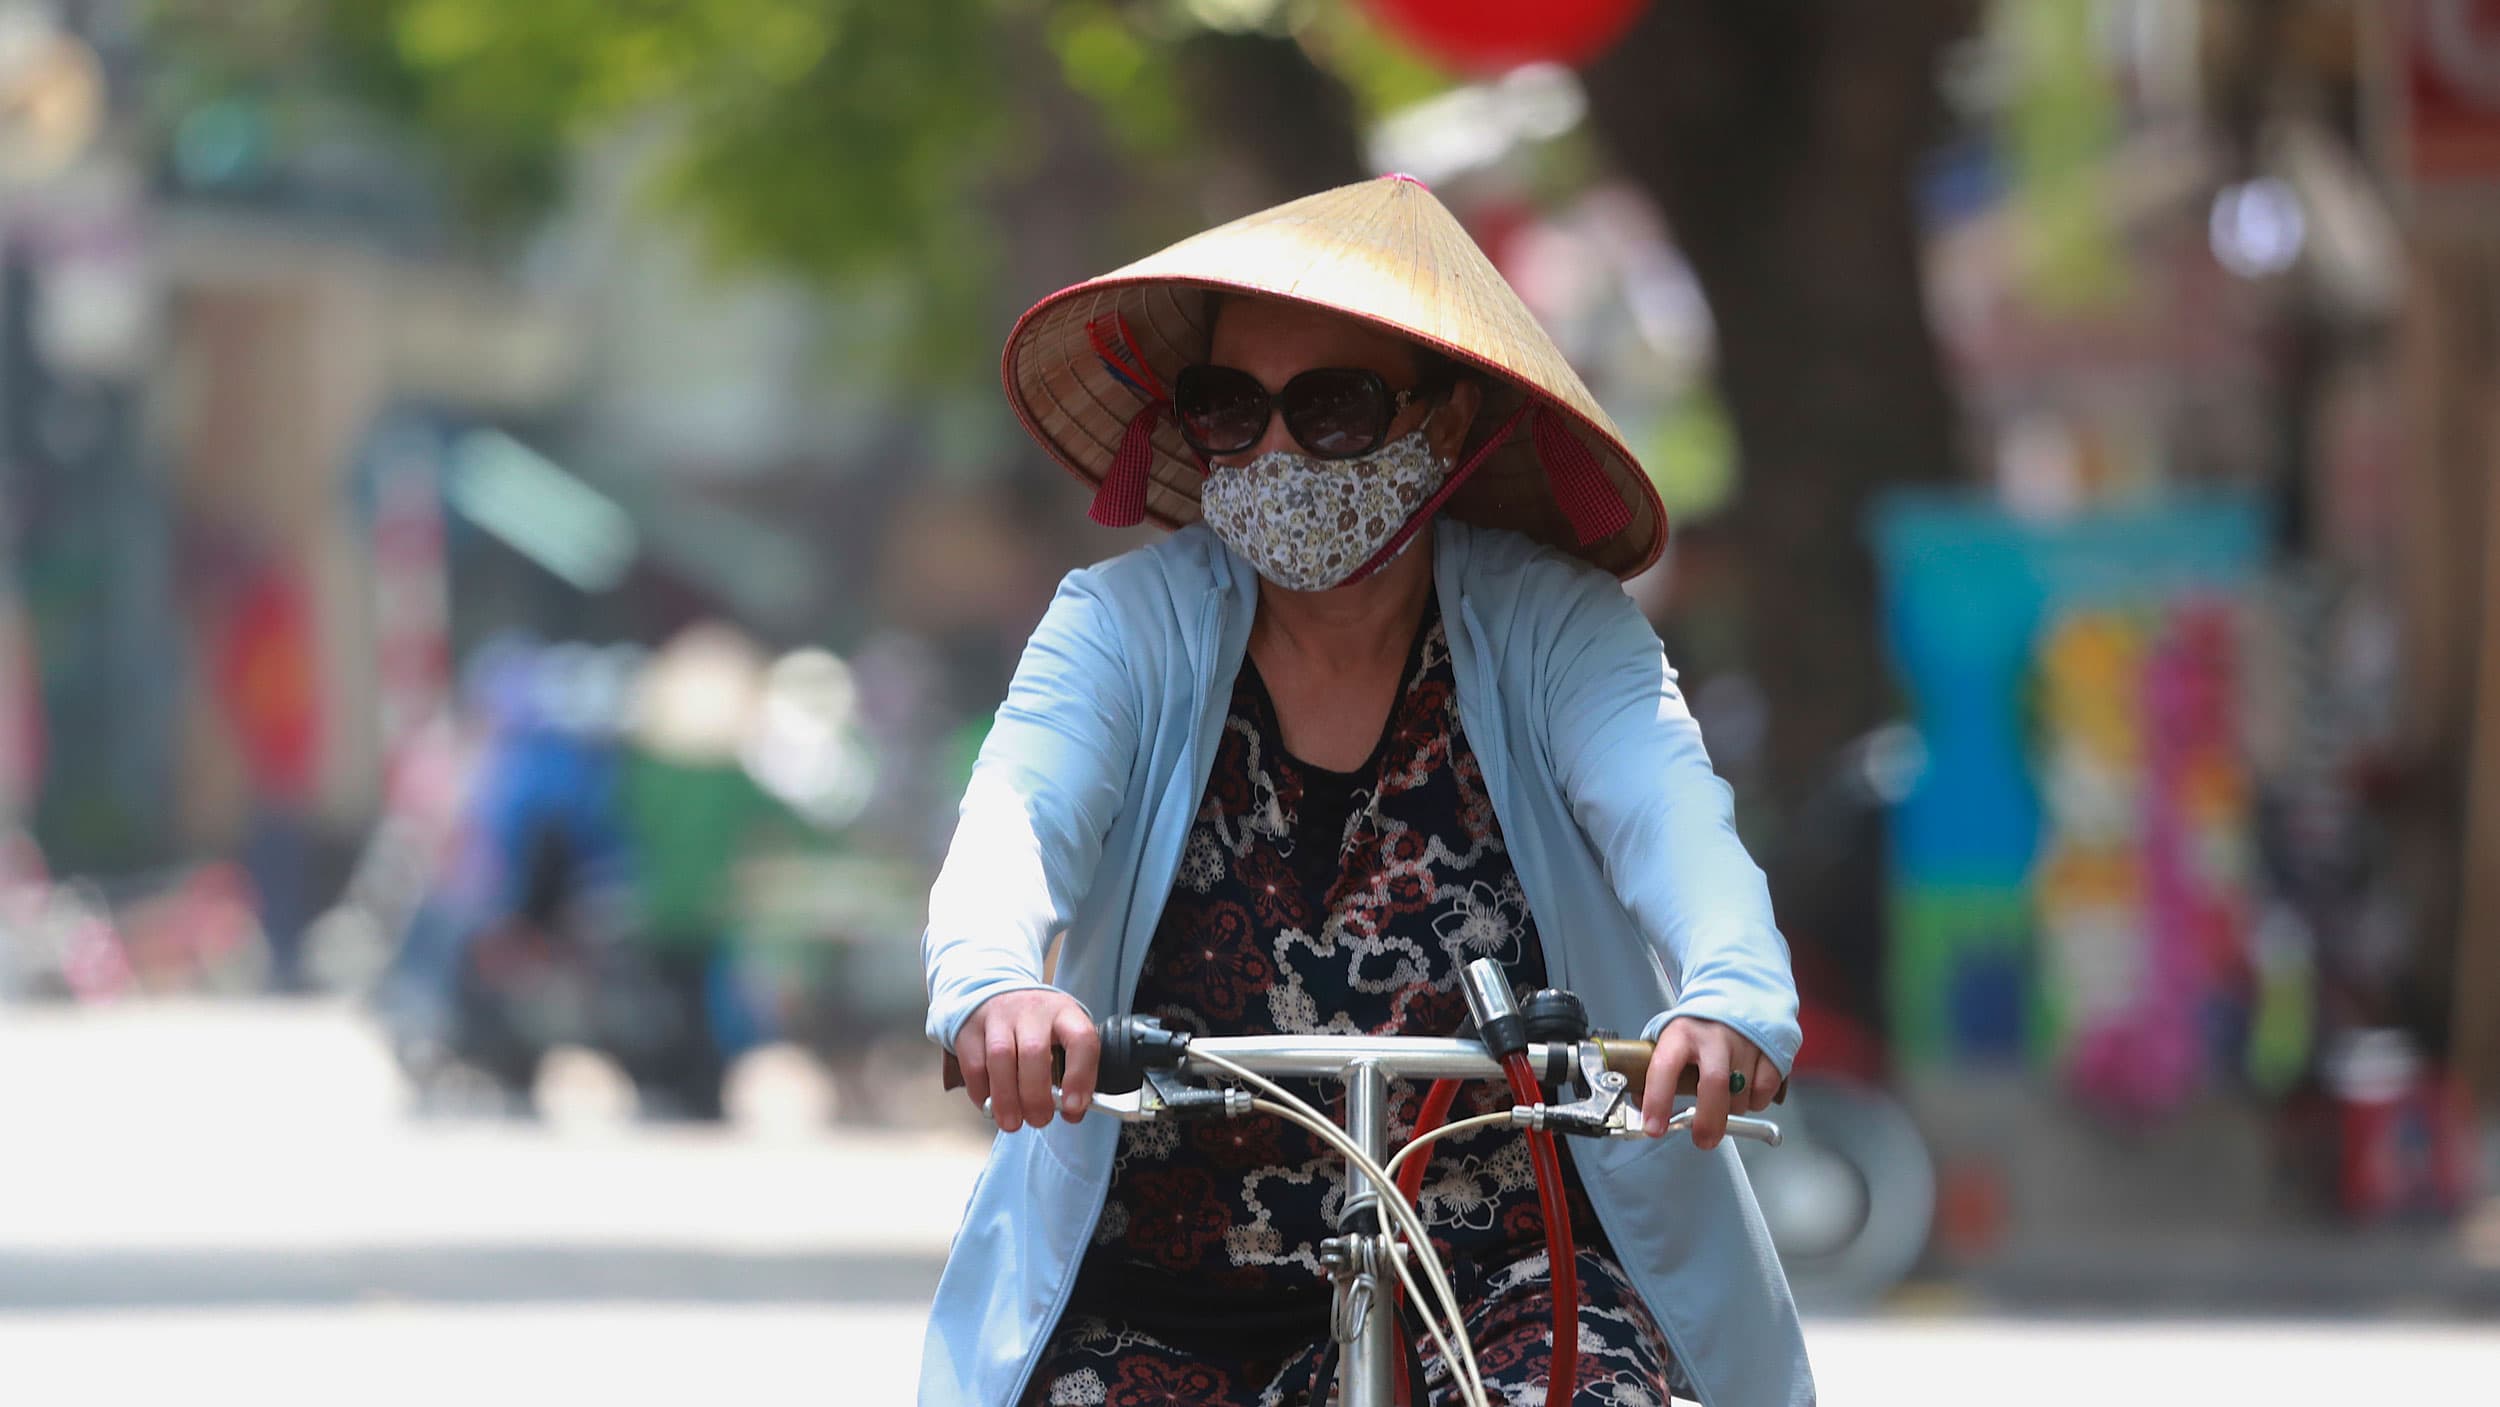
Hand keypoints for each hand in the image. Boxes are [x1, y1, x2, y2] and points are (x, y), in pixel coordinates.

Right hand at [956, 989, 1098, 1132]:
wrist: (996, 994)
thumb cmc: (1037, 1027)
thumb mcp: (1062, 1038)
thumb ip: (1071, 1073)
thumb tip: (1071, 1111)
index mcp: (1064, 1013)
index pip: (1081, 1039)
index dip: (1080, 1076)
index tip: (1073, 1107)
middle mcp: (1032, 1010)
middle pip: (1034, 1051)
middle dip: (1036, 1096)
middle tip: (1039, 1120)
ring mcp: (999, 1016)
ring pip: (1001, 1057)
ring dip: (1006, 1099)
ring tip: (1012, 1122)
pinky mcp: (970, 1028)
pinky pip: (974, 1065)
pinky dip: (982, 1092)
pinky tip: (990, 1106)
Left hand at [1643, 1018, 1779, 1150]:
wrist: (1740, 997)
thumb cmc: (1700, 1028)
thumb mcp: (1672, 1041)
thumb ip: (1658, 1071)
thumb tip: (1645, 1108)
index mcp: (1681, 1034)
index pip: (1664, 1067)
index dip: (1657, 1100)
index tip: (1653, 1127)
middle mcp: (1713, 1037)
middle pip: (1713, 1085)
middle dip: (1708, 1121)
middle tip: (1703, 1139)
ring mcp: (1744, 1044)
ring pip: (1740, 1095)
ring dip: (1730, 1111)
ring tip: (1722, 1099)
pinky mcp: (1769, 1052)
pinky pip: (1763, 1093)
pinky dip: (1754, 1102)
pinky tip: (1745, 1091)